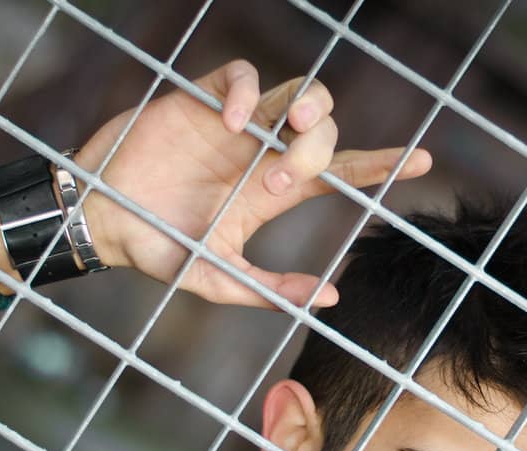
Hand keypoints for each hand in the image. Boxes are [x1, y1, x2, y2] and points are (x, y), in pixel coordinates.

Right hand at [71, 59, 431, 307]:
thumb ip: (270, 288)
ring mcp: (238, 126)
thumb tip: (330, 297)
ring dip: (305, 108)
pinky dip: (250, 91)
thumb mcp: (218, 278)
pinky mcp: (202, 99)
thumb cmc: (160, 250)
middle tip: (280, 182)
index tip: (423, 161)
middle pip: (325, 129)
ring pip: (298, 94)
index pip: (341, 172)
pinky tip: (233, 121)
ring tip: (284, 131)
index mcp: (274, 192)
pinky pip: (245, 76)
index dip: (381, 165)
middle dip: (318, 149)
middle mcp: (264, 154)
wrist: (103, 220)